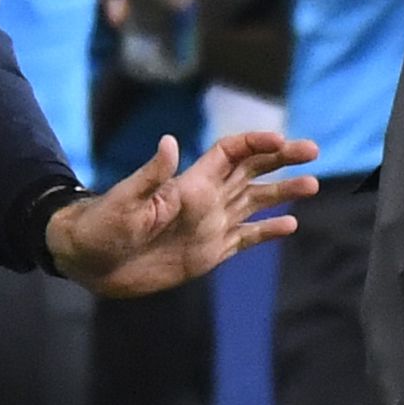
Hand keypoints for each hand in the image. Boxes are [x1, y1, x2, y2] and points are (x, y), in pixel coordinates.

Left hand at [48, 130, 313, 298]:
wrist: (91, 262)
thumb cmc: (102, 226)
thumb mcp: (125, 200)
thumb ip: (152, 175)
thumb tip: (170, 142)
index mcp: (190, 183)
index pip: (231, 153)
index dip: (257, 143)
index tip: (282, 142)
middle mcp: (206, 200)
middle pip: (252, 171)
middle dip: (282, 159)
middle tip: (312, 150)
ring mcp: (209, 226)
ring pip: (255, 202)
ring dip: (283, 192)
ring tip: (312, 185)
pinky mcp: (209, 253)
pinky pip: (246, 238)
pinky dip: (268, 232)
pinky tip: (290, 225)